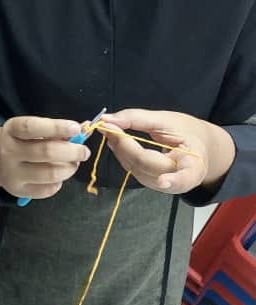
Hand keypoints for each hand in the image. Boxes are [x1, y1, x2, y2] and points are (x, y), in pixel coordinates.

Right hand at [0, 116, 89, 197]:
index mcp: (11, 129)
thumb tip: (82, 130)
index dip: (57, 127)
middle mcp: (8, 151)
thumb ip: (53, 130)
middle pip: (46, 152)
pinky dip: (60, 182)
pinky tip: (60, 175)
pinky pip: (47, 189)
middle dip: (72, 152)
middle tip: (84, 151)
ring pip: (50, 173)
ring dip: (69, 168)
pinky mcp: (18, 191)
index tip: (76, 128)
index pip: (33, 127)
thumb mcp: (30, 130)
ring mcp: (12, 173)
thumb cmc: (20, 140)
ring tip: (74, 164)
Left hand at [101, 109, 234, 193]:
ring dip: (120, 150)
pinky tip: (116, 142)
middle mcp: (180, 182)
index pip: (184, 177)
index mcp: (194, 166)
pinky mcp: (152, 184)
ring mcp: (164, 186)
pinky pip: (135, 170)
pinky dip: (123, 155)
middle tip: (108, 126)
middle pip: (149, 167)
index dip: (174, 180)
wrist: (196, 145)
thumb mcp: (166, 119)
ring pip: (137, 170)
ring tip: (111, 130)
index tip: (162, 181)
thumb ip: (137, 118)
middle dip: (126, 147)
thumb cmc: (186, 131)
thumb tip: (108, 119)